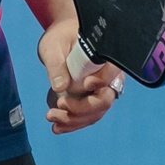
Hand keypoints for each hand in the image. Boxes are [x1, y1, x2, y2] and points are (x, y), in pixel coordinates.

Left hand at [37, 20, 122, 134]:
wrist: (61, 41)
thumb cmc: (60, 37)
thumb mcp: (53, 46)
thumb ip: (56, 64)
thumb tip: (60, 87)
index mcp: (106, 58)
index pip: (112, 73)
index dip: (102, 82)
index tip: (85, 85)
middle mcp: (109, 77)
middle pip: (104, 100)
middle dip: (81, 109)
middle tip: (58, 106)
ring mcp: (101, 91)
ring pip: (95, 113)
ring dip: (74, 120)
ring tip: (52, 119)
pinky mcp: (91, 100)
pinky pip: (86, 116)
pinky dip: (72, 123)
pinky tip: (57, 127)